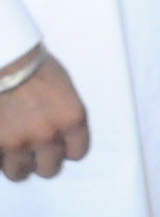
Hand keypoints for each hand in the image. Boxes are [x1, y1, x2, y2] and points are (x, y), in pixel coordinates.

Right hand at [0, 49, 87, 180]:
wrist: (6, 61)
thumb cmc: (35, 66)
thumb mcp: (64, 88)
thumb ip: (65, 114)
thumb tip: (62, 133)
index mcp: (71, 119)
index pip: (78, 153)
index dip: (68, 150)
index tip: (62, 147)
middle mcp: (47, 135)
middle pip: (50, 169)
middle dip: (44, 161)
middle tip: (36, 150)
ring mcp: (17, 142)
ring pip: (20, 173)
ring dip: (18, 164)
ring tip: (15, 149)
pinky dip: (0, 157)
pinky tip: (2, 142)